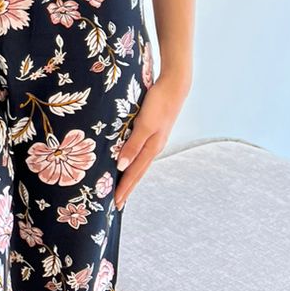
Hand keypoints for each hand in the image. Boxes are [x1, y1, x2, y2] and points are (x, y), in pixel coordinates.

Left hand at [114, 76, 188, 209]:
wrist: (174, 86)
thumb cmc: (158, 104)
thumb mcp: (144, 124)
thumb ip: (133, 145)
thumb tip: (121, 166)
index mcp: (152, 148)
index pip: (134, 173)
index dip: (124, 188)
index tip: (115, 204)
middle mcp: (153, 147)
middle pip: (137, 172)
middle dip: (127, 187)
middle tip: (116, 204)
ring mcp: (154, 139)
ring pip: (139, 163)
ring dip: (130, 176)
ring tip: (121, 187)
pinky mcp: (152, 131)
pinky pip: (140, 152)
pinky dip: (133, 161)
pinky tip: (128, 161)